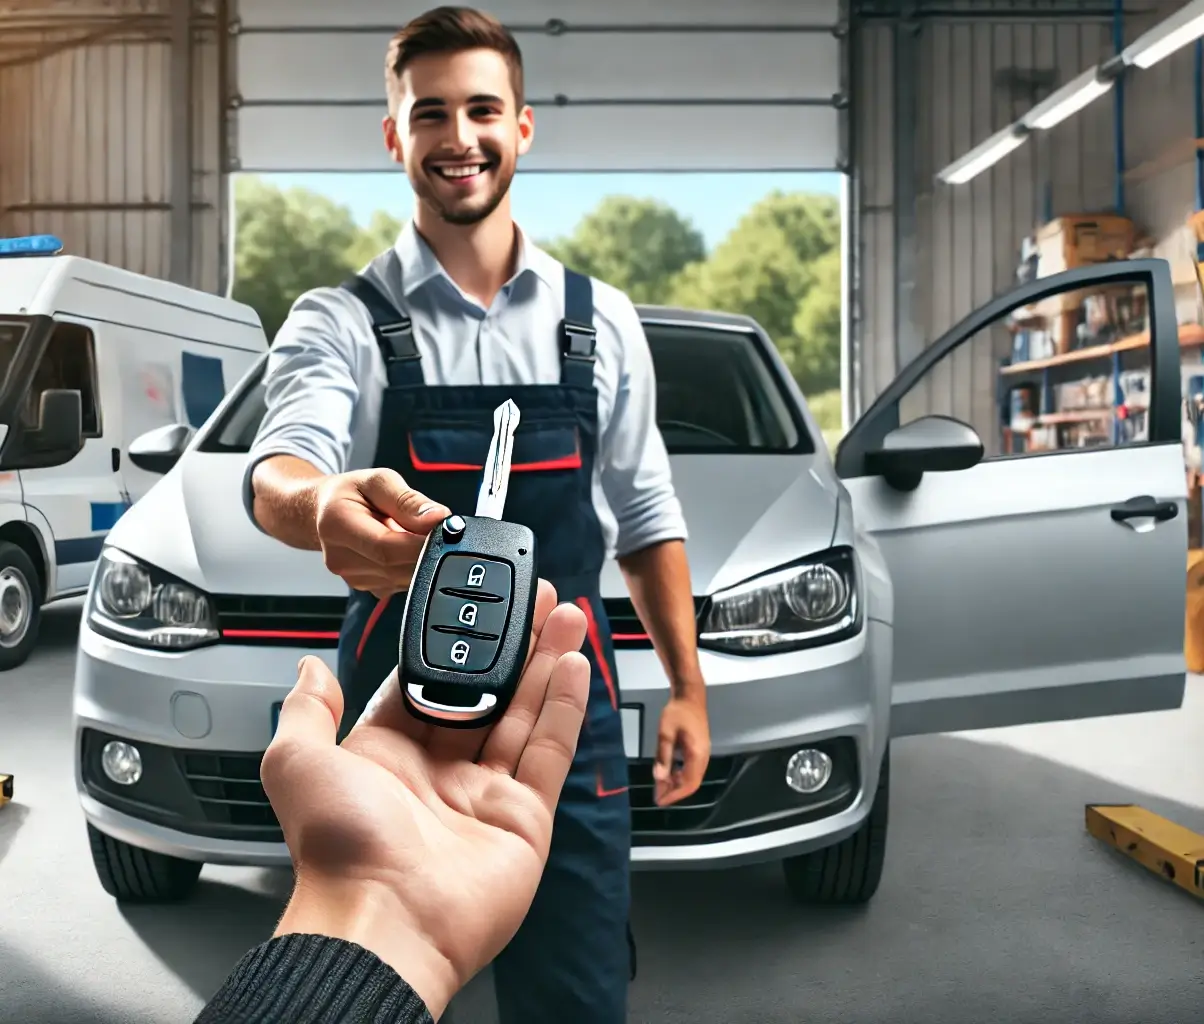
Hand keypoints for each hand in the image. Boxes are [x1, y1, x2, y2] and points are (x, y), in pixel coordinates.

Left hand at [261, 581, 589, 1018]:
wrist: (383, 921)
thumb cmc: (338, 851)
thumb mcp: (297, 761)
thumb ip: (309, 708)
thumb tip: (308, 668)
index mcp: (387, 756)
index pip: (429, 682)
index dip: (454, 642)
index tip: (473, 605)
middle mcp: (438, 772)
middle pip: (485, 692)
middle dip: (511, 644)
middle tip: (533, 600)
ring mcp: (484, 794)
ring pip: (523, 713)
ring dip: (545, 662)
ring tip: (564, 616)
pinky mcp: (523, 817)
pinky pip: (548, 751)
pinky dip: (564, 707)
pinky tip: (573, 666)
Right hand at [314, 468, 449, 596]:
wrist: (324, 512)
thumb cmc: (350, 494)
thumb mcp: (378, 481)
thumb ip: (408, 500)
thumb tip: (437, 518)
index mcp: (338, 525)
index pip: (386, 548)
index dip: (421, 544)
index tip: (445, 531)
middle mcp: (341, 558)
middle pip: (397, 567)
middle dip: (425, 551)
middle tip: (439, 530)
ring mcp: (353, 577)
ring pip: (404, 578)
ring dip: (420, 559)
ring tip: (415, 534)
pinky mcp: (368, 587)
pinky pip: (402, 583)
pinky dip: (412, 566)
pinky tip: (405, 548)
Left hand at [652, 694, 710, 806]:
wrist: (690, 695)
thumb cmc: (677, 712)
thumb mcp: (666, 732)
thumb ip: (663, 755)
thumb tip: (659, 777)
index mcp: (697, 755)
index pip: (688, 783)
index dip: (674, 794)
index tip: (660, 801)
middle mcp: (703, 757)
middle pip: (691, 782)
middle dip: (674, 791)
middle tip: (657, 797)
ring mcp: (702, 753)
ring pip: (691, 776)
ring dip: (676, 783)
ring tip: (660, 787)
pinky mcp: (699, 749)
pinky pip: (691, 768)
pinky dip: (679, 774)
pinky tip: (668, 773)